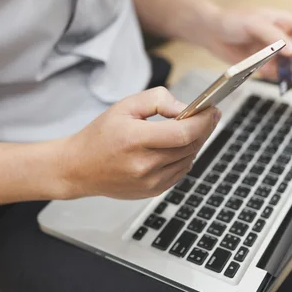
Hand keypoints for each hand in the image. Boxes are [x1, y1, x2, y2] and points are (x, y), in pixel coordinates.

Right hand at [57, 87, 220, 199]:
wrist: (80, 168)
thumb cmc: (101, 134)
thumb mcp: (125, 106)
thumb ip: (157, 100)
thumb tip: (184, 108)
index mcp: (135, 140)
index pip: (183, 133)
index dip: (202, 121)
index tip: (211, 110)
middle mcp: (144, 165)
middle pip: (190, 146)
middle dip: (204, 129)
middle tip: (209, 115)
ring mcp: (150, 182)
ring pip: (189, 159)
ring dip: (196, 142)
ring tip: (193, 128)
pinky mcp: (153, 191)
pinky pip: (181, 171)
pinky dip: (186, 156)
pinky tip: (179, 145)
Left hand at [202, 8, 291, 80]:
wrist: (210, 32)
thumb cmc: (232, 20)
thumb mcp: (255, 24)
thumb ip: (275, 36)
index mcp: (283, 21)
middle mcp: (280, 37)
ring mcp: (272, 51)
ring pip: (288, 64)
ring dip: (285, 70)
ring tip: (275, 71)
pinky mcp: (262, 63)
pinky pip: (273, 73)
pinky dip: (270, 75)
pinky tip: (262, 71)